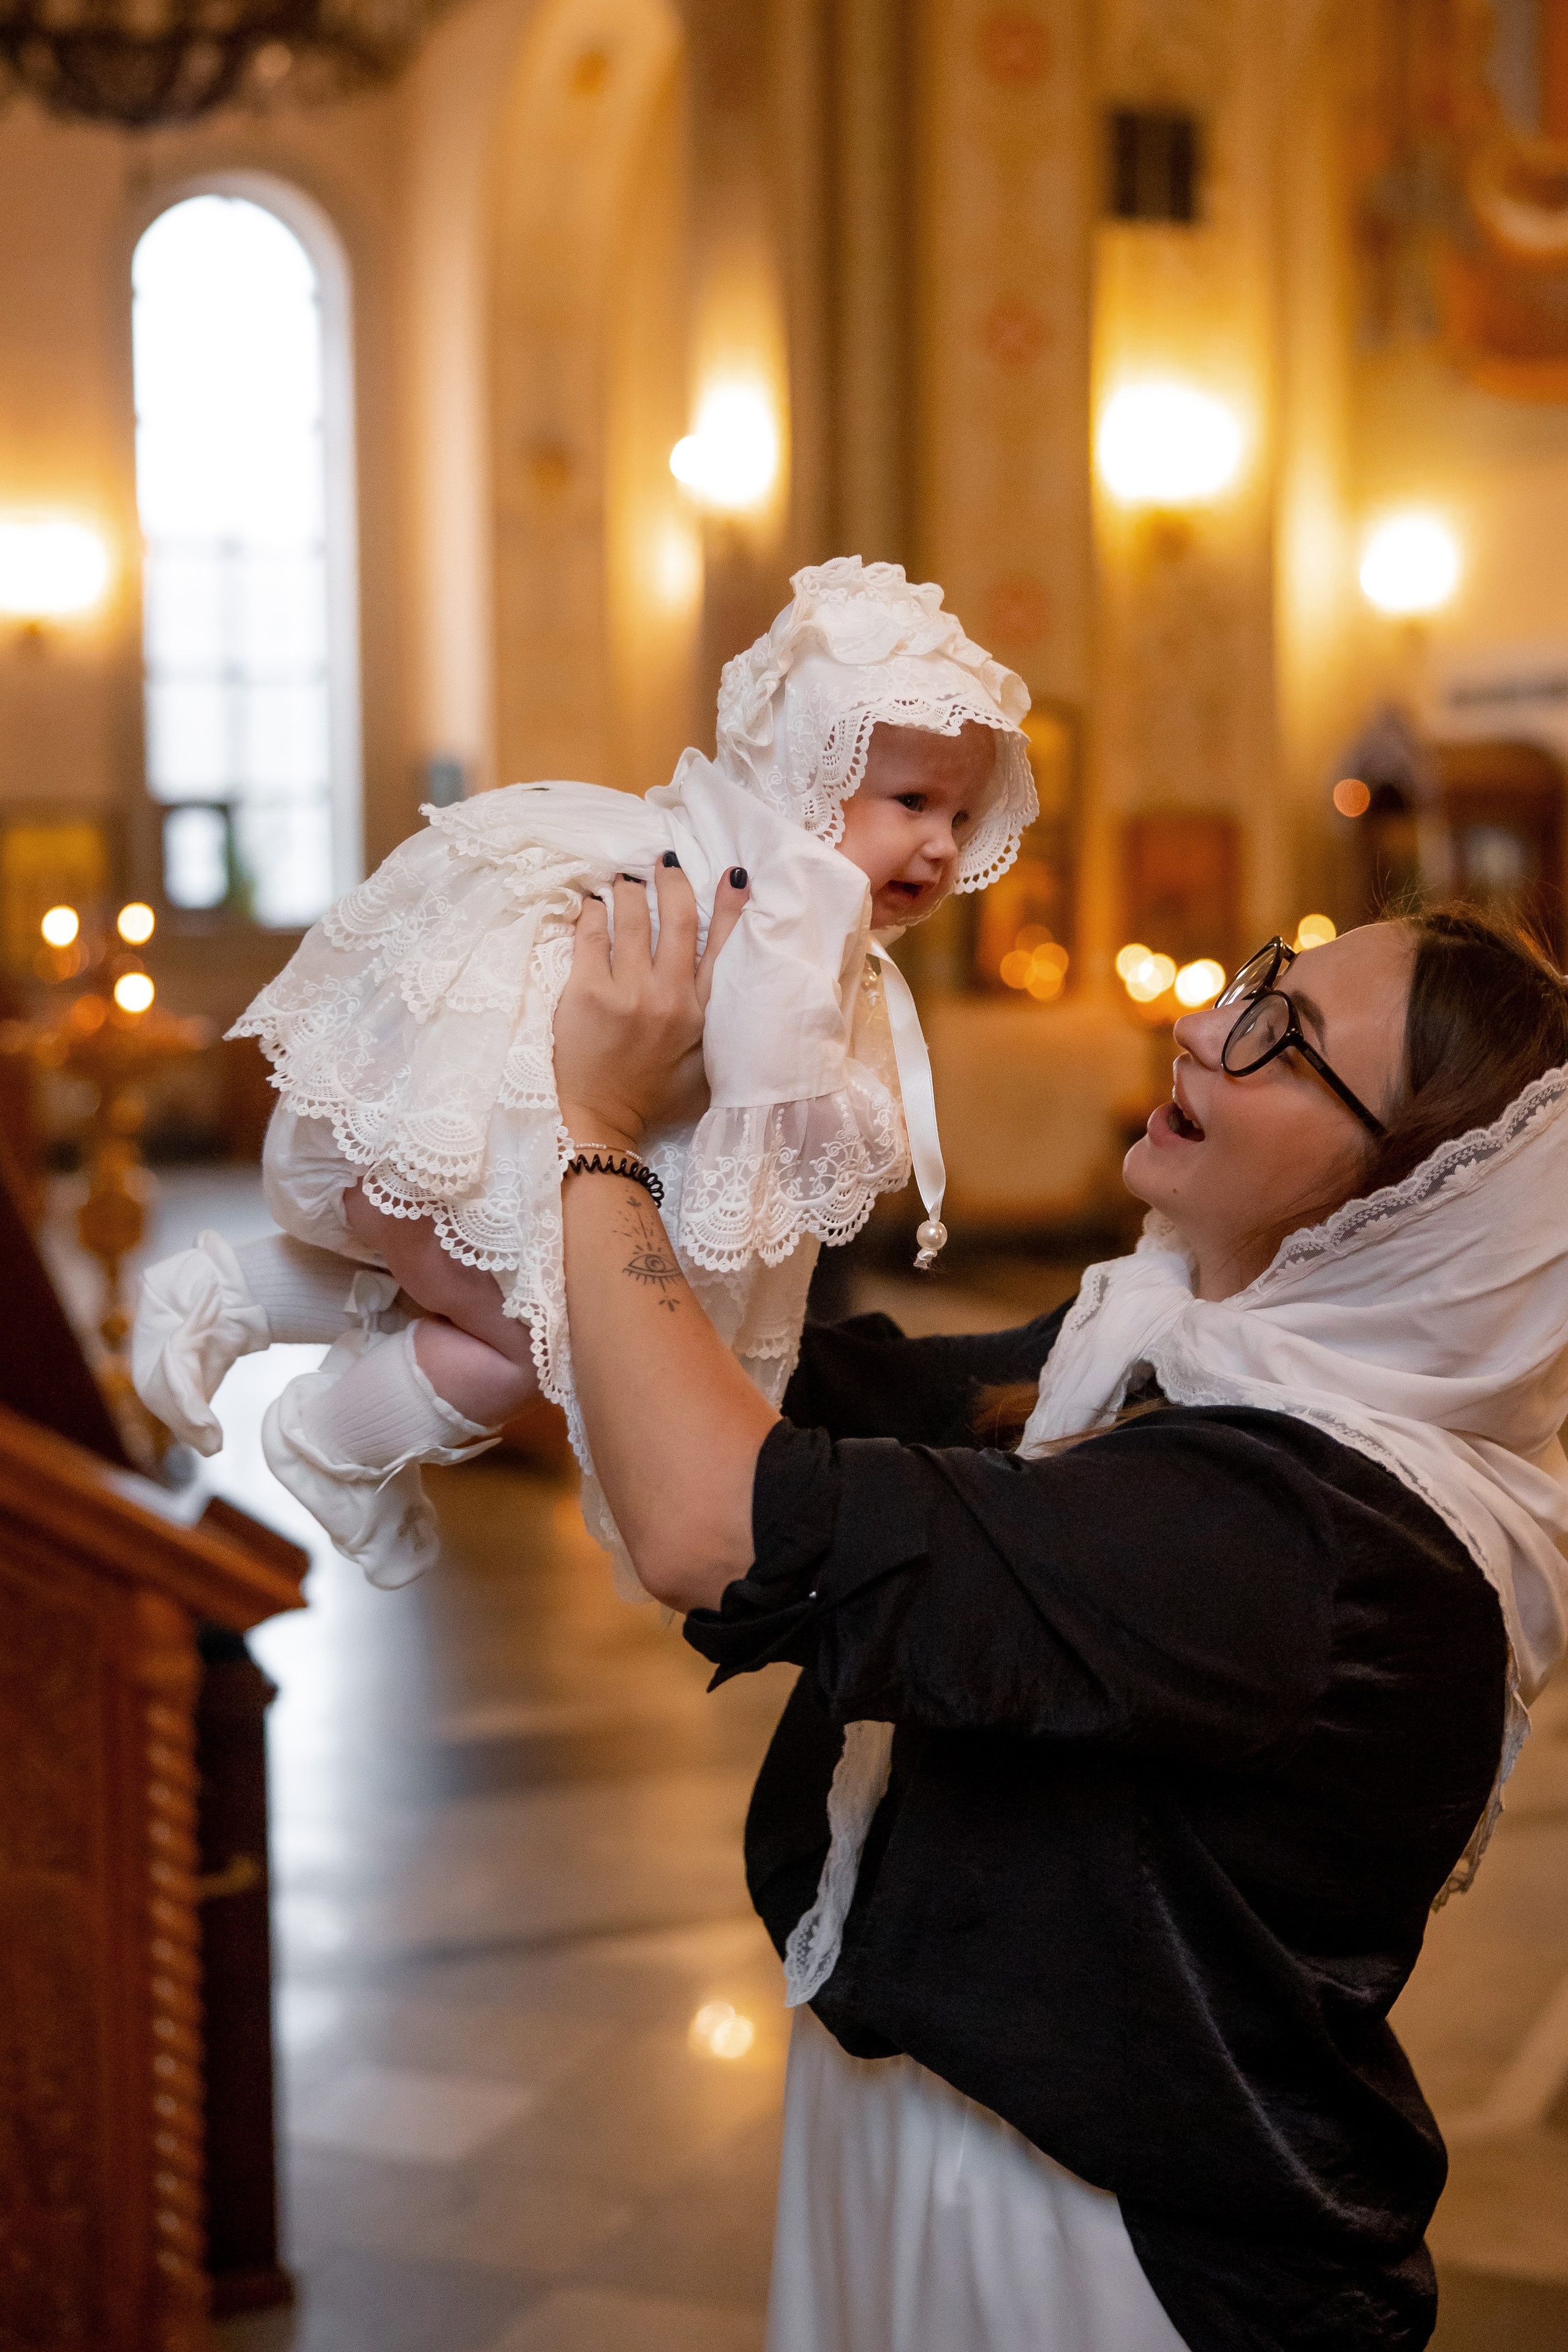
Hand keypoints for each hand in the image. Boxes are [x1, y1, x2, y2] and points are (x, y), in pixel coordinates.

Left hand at [553, 860, 749, 1147]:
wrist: (601, 1124)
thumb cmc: (653, 1099)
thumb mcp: (703, 1066)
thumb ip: (715, 1024)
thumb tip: (725, 982)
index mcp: (702, 1014)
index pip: (724, 947)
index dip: (731, 905)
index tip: (733, 874)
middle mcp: (670, 997)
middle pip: (678, 919)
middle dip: (672, 881)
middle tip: (662, 863)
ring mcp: (628, 992)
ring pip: (633, 918)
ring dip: (629, 891)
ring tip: (623, 881)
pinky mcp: (587, 994)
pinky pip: (592, 935)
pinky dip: (593, 913)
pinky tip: (592, 904)